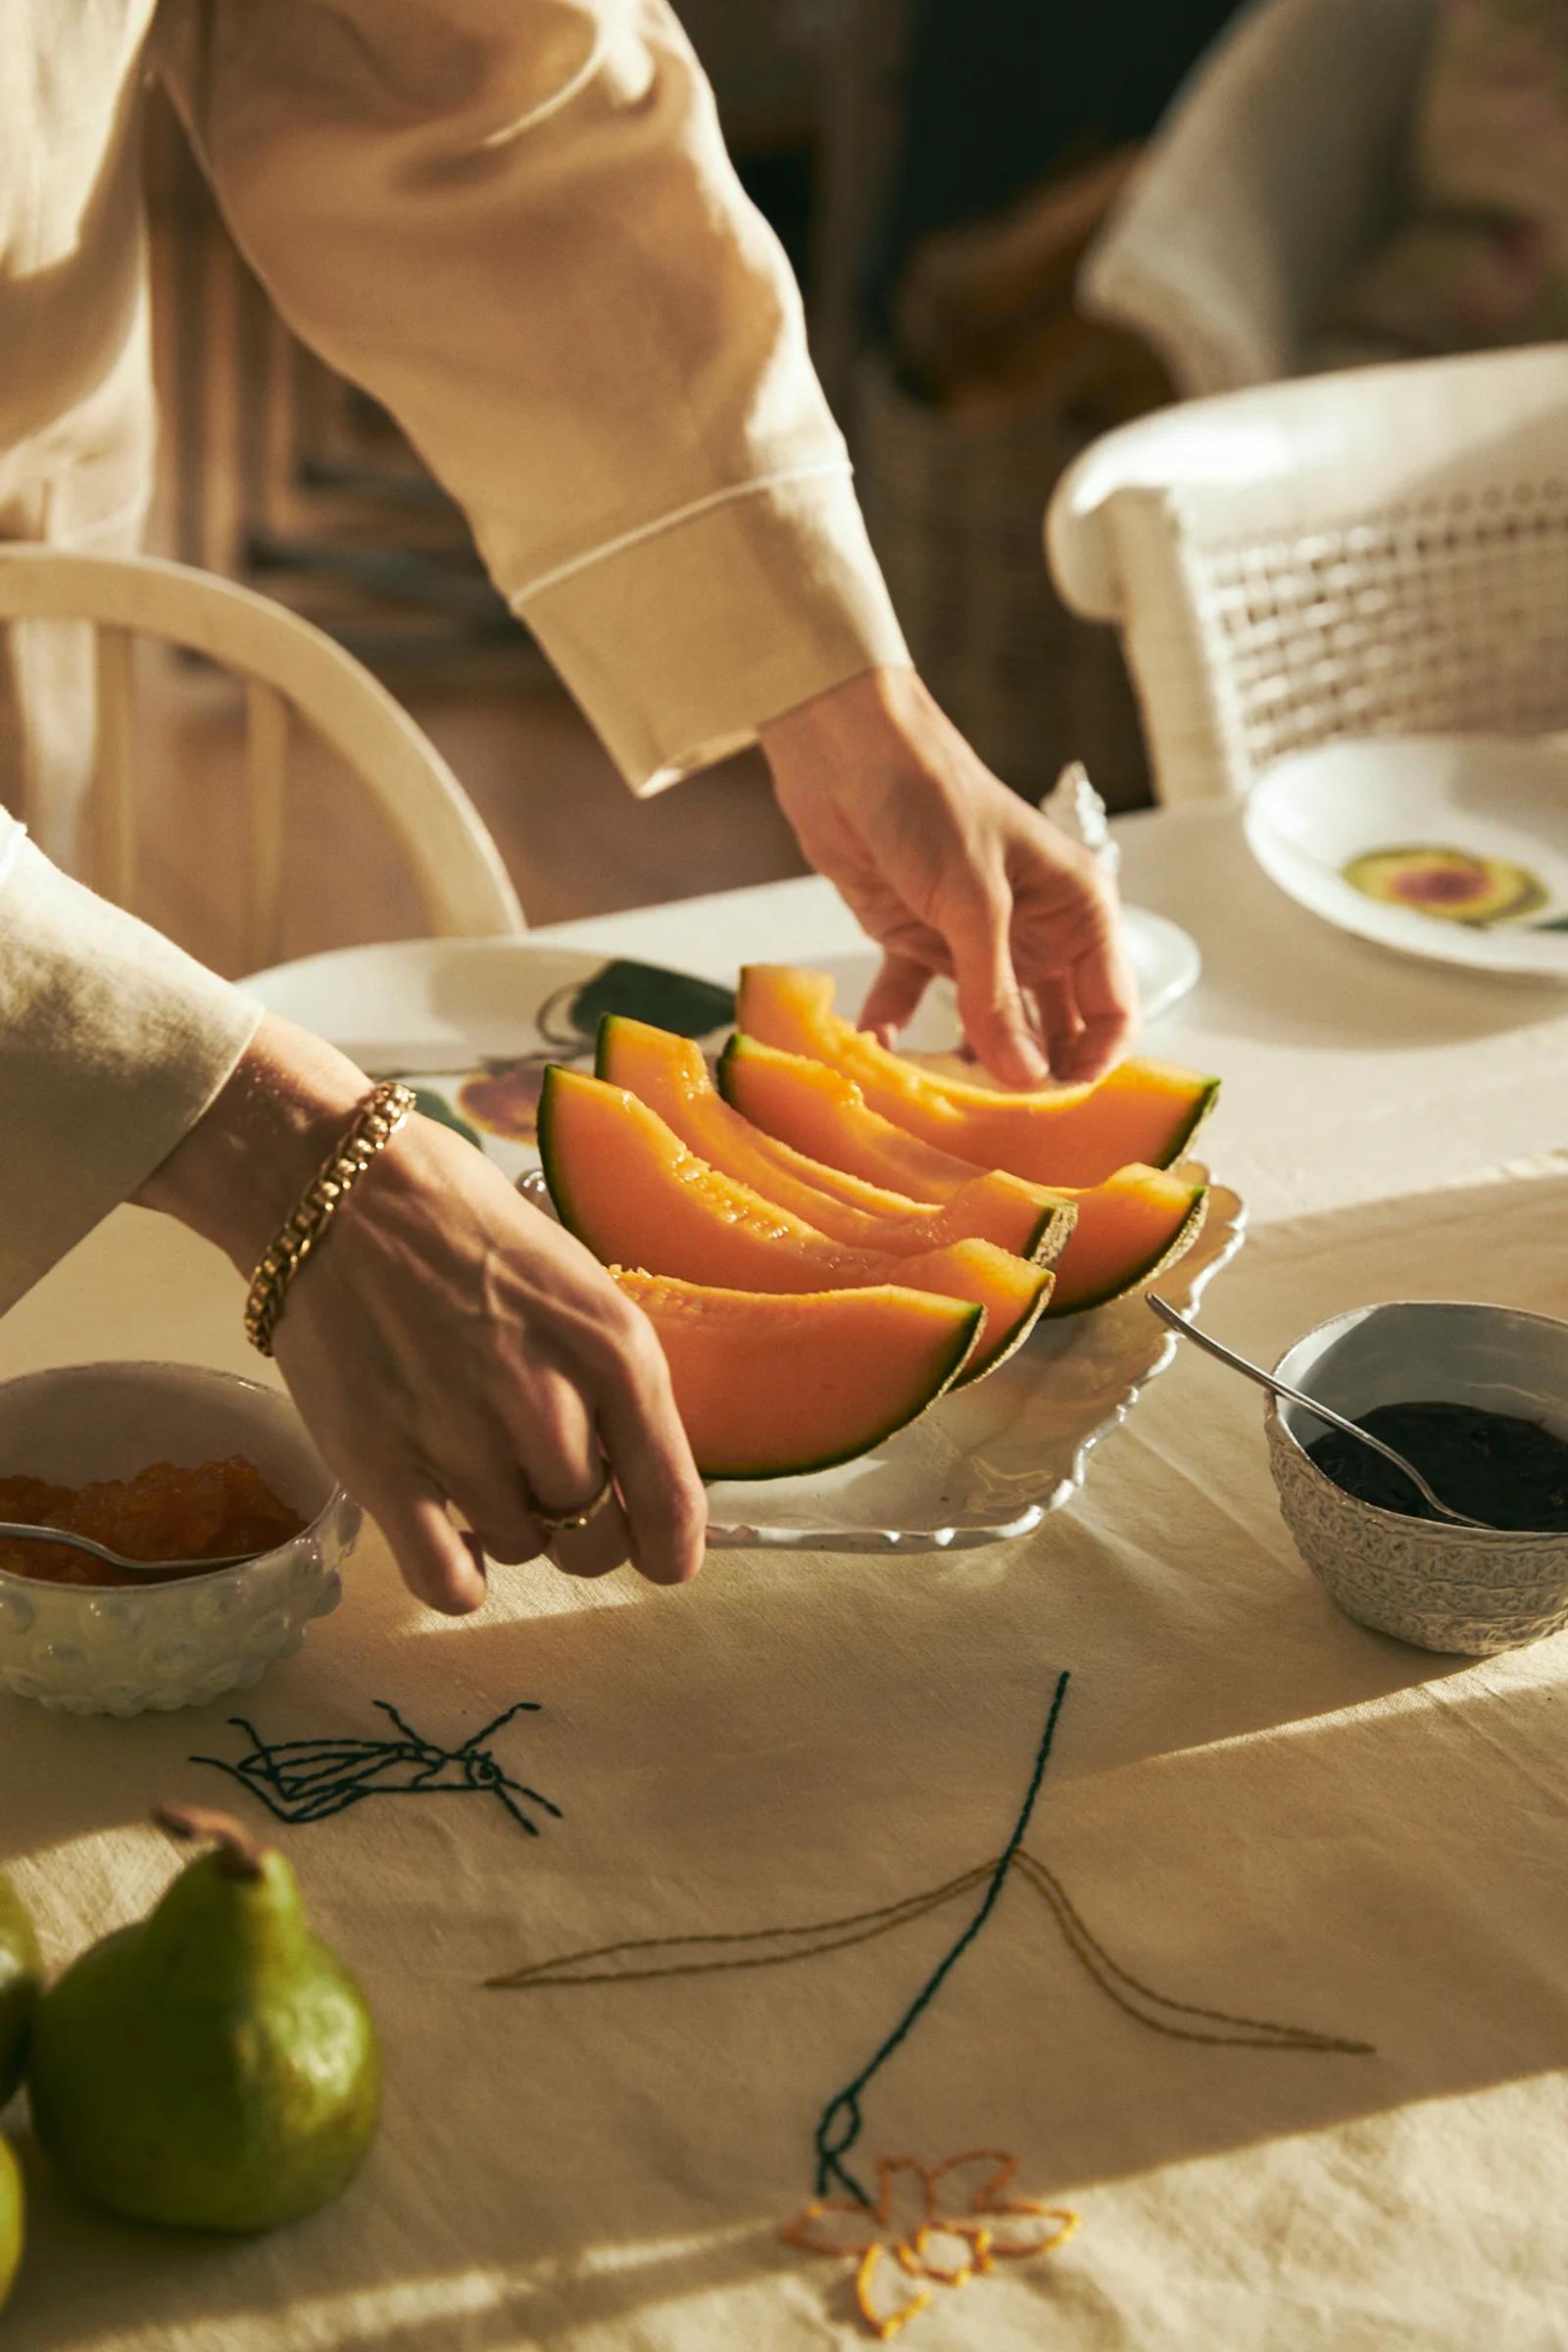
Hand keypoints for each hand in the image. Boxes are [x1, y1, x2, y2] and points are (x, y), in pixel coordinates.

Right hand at [134, 1016, 706, 1612]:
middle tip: (546, 1492)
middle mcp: (551, 1405)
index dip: (670, 1547)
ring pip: (521, 1551)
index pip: (671, 1499)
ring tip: (475, 1466)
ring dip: (509, 1528)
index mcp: (615, 1352)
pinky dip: (457, 1578)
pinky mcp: (384, 1469)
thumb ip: (613, 1379)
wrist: (339, 1192)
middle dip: (580, 1530)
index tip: (659, 1557)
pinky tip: (447, 1536)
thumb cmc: (465, 1226)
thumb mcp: (576, 1284)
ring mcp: (465, 1441)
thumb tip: (637, 1475)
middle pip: (593, 1536)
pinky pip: (446, 1580)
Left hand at [761, 666, 1135, 1084]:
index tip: (1055, 1111)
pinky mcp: (920, 938)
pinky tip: (875, 1051)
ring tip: (939, 1101)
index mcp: (1079, 910)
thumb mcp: (973, 903)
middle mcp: (1038, 930)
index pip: (1113, 1009)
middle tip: (995, 1126)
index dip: (1093, 1064)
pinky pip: (916, 1001)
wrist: (845, 748)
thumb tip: (1024, 1079)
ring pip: (988, 1025)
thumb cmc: (929, 800)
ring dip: (964, 1062)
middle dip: (1028, 1078)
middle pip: (1053, 1029)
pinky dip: (897, 1027)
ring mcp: (978, 939)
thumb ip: (997, 995)